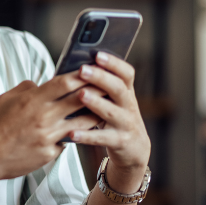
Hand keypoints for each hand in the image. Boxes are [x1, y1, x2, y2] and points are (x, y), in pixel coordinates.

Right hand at [0, 72, 102, 184]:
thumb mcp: (5, 99)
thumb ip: (26, 89)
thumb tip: (41, 84)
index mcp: (32, 101)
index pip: (64, 82)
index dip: (82, 75)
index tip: (94, 70)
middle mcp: (43, 118)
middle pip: (80, 100)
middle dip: (97, 91)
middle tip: (108, 86)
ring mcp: (48, 137)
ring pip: (82, 123)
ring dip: (95, 114)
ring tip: (104, 108)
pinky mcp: (50, 153)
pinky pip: (68, 141)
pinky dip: (75, 134)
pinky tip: (82, 131)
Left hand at [69, 51, 150, 190]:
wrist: (134, 150)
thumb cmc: (114, 119)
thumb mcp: (112, 101)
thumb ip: (100, 87)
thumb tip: (75, 69)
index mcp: (126, 92)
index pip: (126, 73)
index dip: (114, 63)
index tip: (98, 54)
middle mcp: (128, 106)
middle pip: (117, 89)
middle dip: (100, 78)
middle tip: (82, 70)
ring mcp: (125, 124)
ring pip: (111, 112)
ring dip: (96, 102)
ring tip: (80, 95)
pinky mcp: (119, 142)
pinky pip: (102, 138)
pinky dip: (87, 136)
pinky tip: (72, 132)